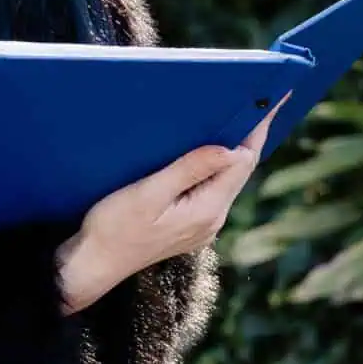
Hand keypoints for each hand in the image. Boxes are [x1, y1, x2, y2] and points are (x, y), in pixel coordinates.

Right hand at [56, 102, 279, 314]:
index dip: (255, 130)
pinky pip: (213, 189)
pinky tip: (209, 151)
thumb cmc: (114, 228)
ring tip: (238, 118)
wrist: (94, 263)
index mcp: (207, 210)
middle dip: (249, 135)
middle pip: (240, 170)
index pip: (242, 162)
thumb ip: (189, 170)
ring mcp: (203, 225)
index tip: (268, 101)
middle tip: (261, 100)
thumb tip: (229, 149)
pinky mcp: (191, 225)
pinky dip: (216, 166)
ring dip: (233, 150)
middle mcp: (212, 219)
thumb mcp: (149, 193)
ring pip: (228, 180)